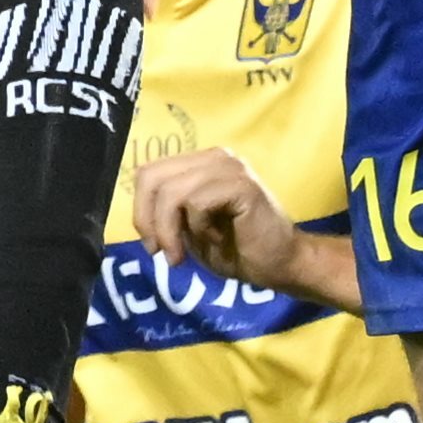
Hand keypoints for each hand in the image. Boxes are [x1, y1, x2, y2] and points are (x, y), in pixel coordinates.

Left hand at [136, 143, 302, 293]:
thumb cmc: (237, 249)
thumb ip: (168, 212)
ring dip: (170, 231)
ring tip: (181, 256)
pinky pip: (197, 202)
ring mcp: (230, 168)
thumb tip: (140, 213)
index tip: (153, 245)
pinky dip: (198, 228)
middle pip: (153, 177)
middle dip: (148, 221)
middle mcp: (215, 157)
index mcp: (201, 163)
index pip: (150, 172)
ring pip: (172, 192)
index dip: (141, 210)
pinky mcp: (242, 186)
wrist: (281, 265)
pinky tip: (216, 239)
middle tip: (162, 253)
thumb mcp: (190, 229)